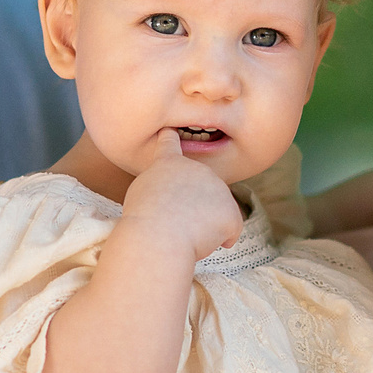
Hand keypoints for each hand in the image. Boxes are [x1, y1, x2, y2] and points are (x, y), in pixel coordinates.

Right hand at [119, 131, 243, 261]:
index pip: (169, 145)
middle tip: (171, 222)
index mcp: (169, 164)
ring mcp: (218, 187)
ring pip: (214, 214)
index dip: (169, 138)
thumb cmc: (143, 221)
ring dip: (202, 226)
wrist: (159, 235)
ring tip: (183, 231)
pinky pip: (230, 230)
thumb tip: (180, 204)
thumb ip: (160, 188)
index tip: (169, 131)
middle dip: (189, 208)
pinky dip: (220, 239)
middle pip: (198, 191)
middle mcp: (197, 169)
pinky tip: (205, 242)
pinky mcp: (231, 210)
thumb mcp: (141, 194)